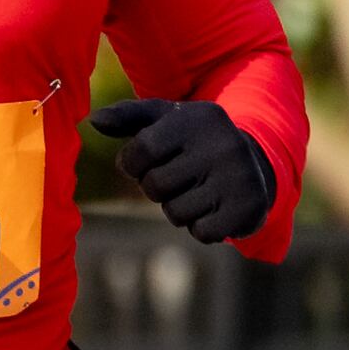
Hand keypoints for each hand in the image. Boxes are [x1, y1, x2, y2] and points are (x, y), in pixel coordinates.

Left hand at [91, 97, 275, 243]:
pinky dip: (201, 227)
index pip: (141, 151)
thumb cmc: (193, 142)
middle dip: (157, 189)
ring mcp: (238, 177)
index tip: (142, 163)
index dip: (132, 164)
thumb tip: (95, 121)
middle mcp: (222, 144)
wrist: (254, 166)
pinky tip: (215, 208)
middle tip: (177, 178)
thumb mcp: (164, 121)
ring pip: (177, 213)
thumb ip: (128, 117)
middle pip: (156, 186)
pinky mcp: (247, 208)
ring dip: (179, 209)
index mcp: (197, 118)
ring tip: (197, 192)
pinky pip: (202, 232)